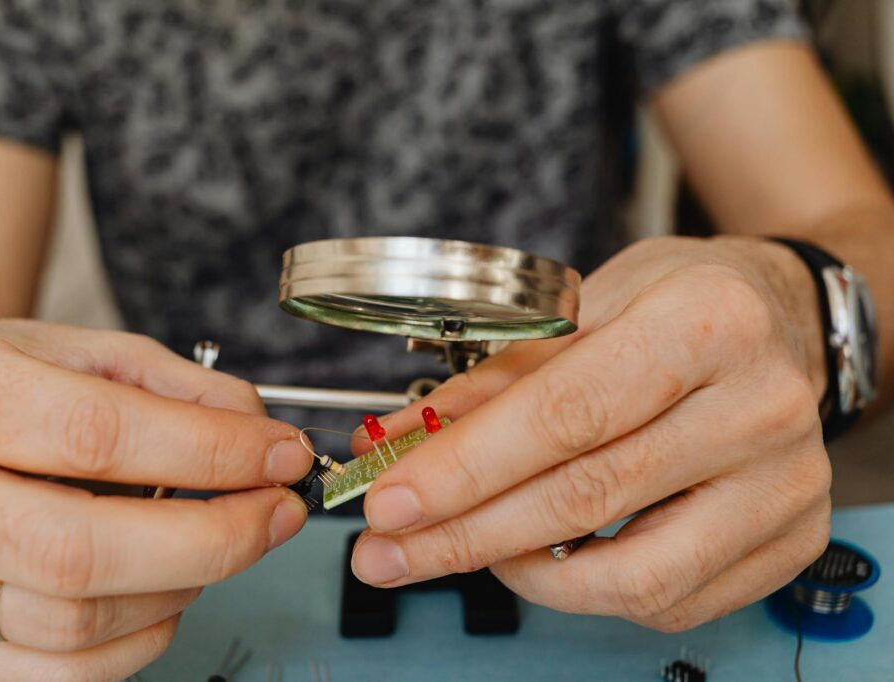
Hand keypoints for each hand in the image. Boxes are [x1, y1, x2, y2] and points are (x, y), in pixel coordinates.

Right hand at [0, 320, 311, 680]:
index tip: (278, 456)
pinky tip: (167, 592)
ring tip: (219, 541)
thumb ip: (166, 382)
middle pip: (80, 549)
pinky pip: (56, 675)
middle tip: (277, 512)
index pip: (94, 434)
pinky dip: (140, 639)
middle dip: (213, 537)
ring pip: (73, 623)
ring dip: (182, 588)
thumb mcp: (67, 348)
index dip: (208, 453)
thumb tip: (255, 432)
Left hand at [350, 236, 831, 631]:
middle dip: (466, 534)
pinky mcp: (791, 538)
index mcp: (703, 324)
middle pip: (587, 498)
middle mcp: (758, 406)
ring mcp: (785, 483)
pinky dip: (586, 590)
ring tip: (464, 548)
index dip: (466, 469)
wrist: (779, 321)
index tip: (392, 501)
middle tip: (390, 550)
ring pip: (633, 574)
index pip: (564, 416)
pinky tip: (540, 558)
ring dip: (523, 573)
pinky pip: (671, 600)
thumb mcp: (583, 306)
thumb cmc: (678, 303)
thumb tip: (406, 439)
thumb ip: (496, 378)